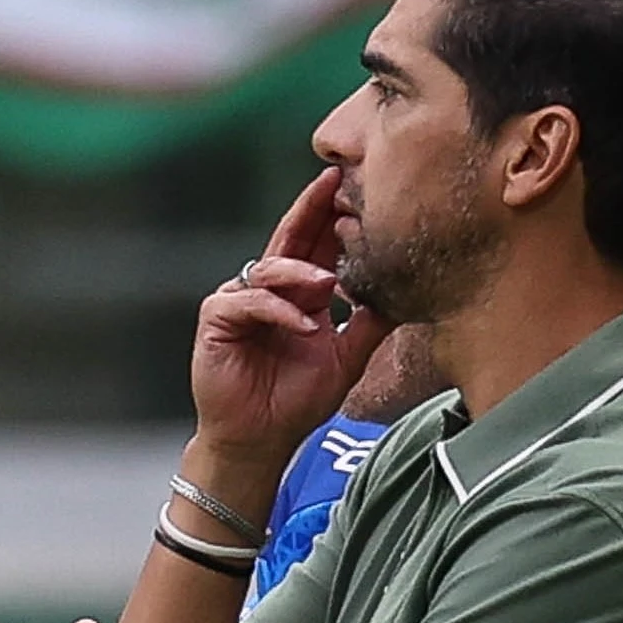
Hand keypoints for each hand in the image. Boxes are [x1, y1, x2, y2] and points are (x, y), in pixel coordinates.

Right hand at [192, 167, 394, 459]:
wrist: (260, 440)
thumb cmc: (296, 401)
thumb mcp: (347, 358)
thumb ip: (369, 325)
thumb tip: (405, 294)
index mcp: (298, 293)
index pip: (317, 245)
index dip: (335, 217)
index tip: (361, 189)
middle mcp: (268, 290)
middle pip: (291, 238)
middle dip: (313, 209)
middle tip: (336, 182)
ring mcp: (240, 300)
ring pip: (271, 269)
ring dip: (301, 274)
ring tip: (329, 284)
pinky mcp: (217, 319)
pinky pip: (249, 302)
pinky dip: (280, 311)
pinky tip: (306, 327)